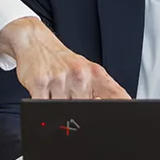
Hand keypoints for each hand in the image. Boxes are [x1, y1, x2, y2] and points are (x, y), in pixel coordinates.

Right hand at [0, 18, 129, 99]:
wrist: (35, 41)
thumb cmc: (61, 60)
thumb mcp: (86, 70)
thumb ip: (99, 91)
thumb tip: (109, 108)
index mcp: (95, 73)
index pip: (116, 95)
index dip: (123, 106)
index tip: (124, 118)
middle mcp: (80, 75)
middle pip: (84, 110)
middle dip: (77, 110)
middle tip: (69, 97)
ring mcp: (60, 79)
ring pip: (63, 110)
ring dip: (57, 105)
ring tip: (55, 91)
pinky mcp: (40, 83)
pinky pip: (44, 106)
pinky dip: (43, 104)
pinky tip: (44, 93)